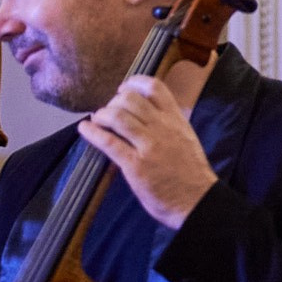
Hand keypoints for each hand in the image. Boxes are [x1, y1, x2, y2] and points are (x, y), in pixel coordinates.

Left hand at [77, 76, 217, 230]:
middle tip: (109, 110)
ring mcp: (149, 146)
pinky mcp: (135, 166)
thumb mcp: (186, 138)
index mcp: (177, 120)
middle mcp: (163, 128)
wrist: (196, 199)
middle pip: (132, 99)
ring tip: (96, 119)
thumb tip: (148, 114)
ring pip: (119, 117)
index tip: (124, 87)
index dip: (135, 82)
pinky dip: (93, 133)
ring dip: (102, 114)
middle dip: (115, 101)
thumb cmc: (191, 171)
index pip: (156, 88)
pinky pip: (109, 143)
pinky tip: (84, 128)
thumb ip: (169, 124)